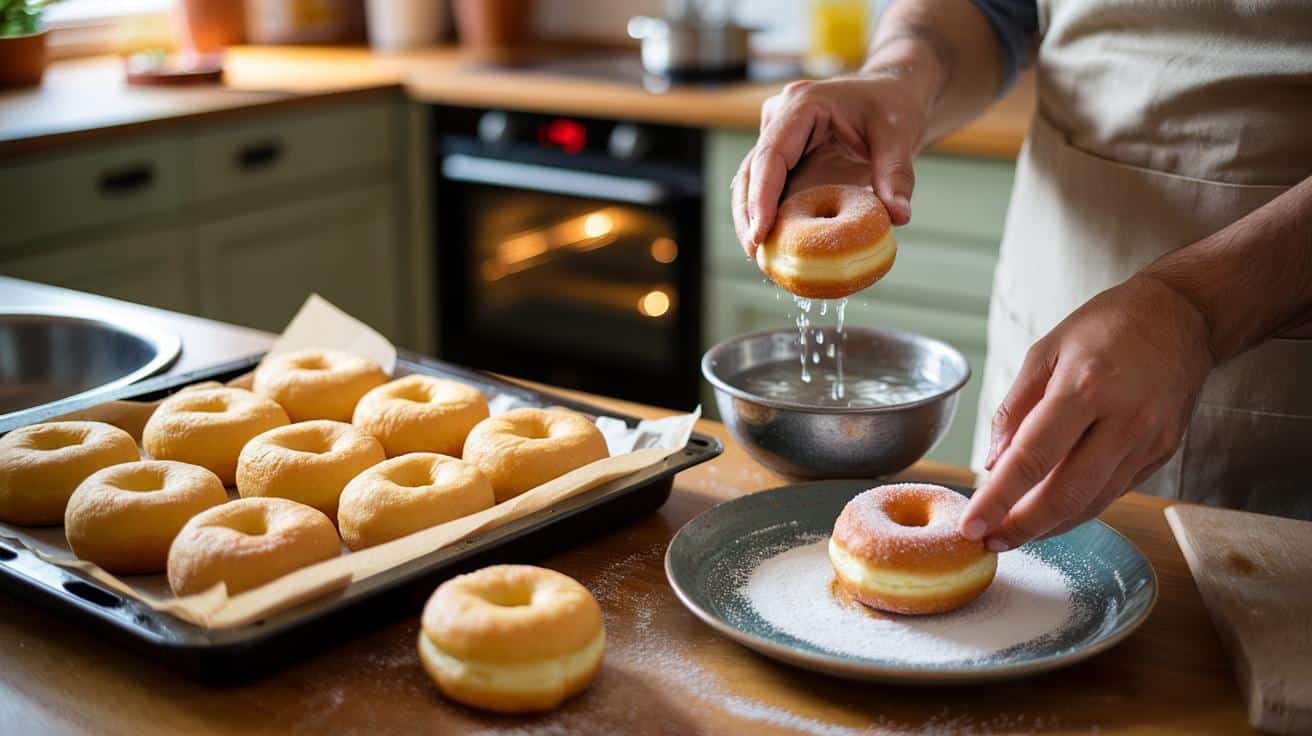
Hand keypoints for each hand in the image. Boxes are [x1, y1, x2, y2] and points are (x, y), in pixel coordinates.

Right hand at [731, 71, 932, 256]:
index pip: (771, 154)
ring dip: (752, 218)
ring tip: (759, 256)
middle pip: (751, 171)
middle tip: (755, 253)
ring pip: (752, 182)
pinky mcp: (786, 157)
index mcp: (802, 105)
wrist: (893, 94)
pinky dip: (769, 216)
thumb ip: (896, 175)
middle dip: (748, 214)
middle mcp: (781, 119)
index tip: (759, 234)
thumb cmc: (894, 106)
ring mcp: (779, 138)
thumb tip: (898, 217)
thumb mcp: (899, 136)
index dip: (761, 197)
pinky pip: (770, 189)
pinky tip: (774, 245)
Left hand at [960, 275, 1215, 550]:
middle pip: (1066, 494)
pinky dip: (1078, 508)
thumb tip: (992, 465)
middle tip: (989, 541)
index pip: (1032, 458)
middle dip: (1022, 527)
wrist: (1181, 316)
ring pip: (1092, 503)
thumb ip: (1014, 409)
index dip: (998, 499)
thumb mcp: (1045, 351)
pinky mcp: (1163, 452)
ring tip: (1012, 532)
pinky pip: (1113, 492)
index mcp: (1085, 387)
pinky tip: (1050, 512)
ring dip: (1049, 526)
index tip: (971, 527)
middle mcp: (1124, 420)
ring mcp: (1149, 441)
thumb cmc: (1105, 328)